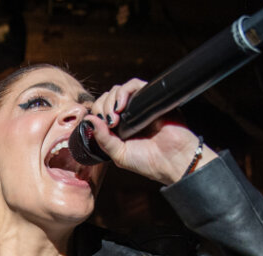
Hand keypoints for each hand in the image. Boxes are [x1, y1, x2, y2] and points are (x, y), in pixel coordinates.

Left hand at [88, 78, 217, 184]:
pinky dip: (124, 92)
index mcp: (120, 128)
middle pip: (108, 98)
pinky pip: (135, 85)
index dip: (96, 114)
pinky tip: (121, 107)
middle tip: (108, 122)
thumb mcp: (119, 154)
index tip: (99, 125)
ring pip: (119, 90)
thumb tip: (89, 120)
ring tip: (114, 116)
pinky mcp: (151, 99)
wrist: (174, 161)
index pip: (101, 111)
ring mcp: (140, 106)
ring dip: (110, 100)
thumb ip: (103, 139)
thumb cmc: (149, 162)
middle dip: (102, 107)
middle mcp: (129, 115)